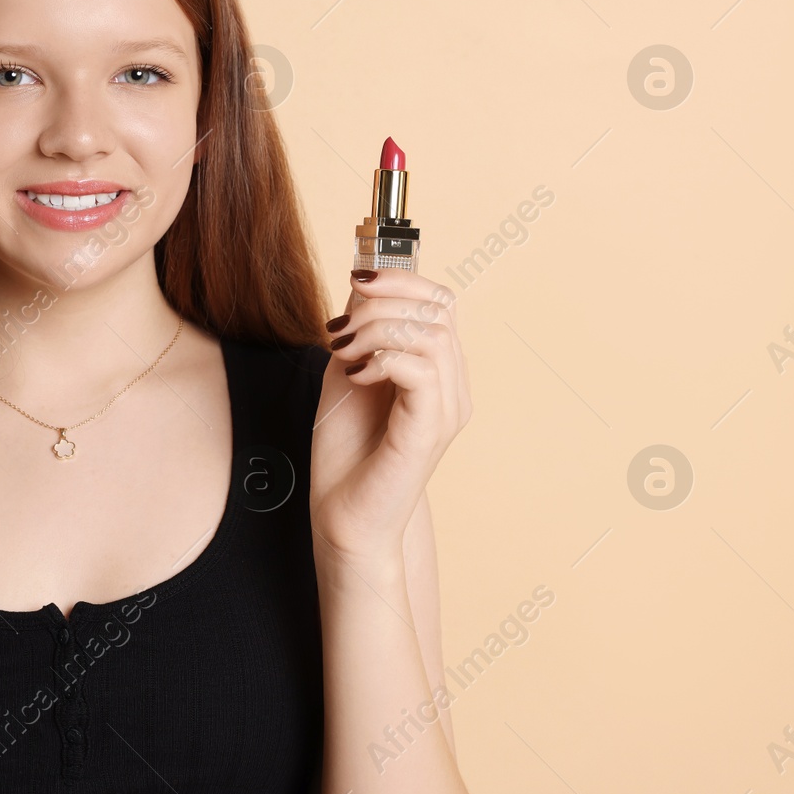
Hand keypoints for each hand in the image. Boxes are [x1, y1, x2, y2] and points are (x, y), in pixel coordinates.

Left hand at [309, 269, 471, 561]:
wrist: (344, 515)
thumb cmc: (346, 450)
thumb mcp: (348, 372)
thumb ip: (360, 331)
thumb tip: (362, 281)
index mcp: (438, 370)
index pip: (440, 301)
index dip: (401, 278)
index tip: (355, 278)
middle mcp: (452, 387)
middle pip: (439, 309)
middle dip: (383, 300)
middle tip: (340, 325)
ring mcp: (447, 409)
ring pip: (432, 334)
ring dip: (377, 329)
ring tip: (342, 351)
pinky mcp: (430, 431)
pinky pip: (423, 372)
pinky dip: (383, 360)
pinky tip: (356, 374)